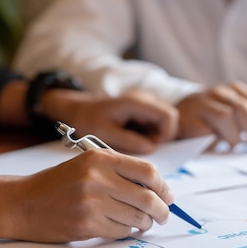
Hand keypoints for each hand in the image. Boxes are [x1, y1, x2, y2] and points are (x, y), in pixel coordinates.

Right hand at [4, 149, 174, 241]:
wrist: (21, 202)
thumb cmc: (58, 184)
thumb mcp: (87, 165)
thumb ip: (119, 172)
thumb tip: (157, 190)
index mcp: (100, 158)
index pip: (147, 171)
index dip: (163, 186)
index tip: (168, 196)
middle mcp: (97, 178)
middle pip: (147, 197)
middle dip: (162, 211)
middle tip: (164, 216)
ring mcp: (92, 202)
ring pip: (136, 218)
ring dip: (144, 224)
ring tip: (142, 223)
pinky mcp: (86, 224)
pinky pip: (120, 232)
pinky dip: (126, 232)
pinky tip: (120, 227)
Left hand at [42, 89, 178, 153]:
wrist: (76, 109)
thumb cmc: (87, 119)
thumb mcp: (104, 133)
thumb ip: (129, 141)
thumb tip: (151, 149)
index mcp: (136, 102)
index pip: (169, 117)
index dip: (165, 134)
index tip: (151, 146)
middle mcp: (144, 98)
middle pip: (169, 119)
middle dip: (160, 137)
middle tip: (141, 147)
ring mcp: (144, 102)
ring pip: (163, 122)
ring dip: (154, 136)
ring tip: (133, 142)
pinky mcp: (142, 109)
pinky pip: (154, 123)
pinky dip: (149, 134)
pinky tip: (132, 138)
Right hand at [175, 81, 246, 149]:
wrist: (173, 117)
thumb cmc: (208, 120)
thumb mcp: (232, 117)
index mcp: (234, 90)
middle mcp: (220, 92)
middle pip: (245, 108)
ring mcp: (204, 101)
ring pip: (228, 115)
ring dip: (237, 135)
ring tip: (239, 147)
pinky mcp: (190, 114)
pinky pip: (209, 126)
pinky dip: (220, 137)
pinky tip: (223, 146)